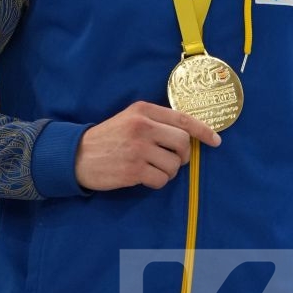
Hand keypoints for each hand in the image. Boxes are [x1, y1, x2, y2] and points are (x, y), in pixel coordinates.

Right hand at [74, 100, 220, 191]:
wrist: (76, 155)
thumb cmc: (108, 138)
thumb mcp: (130, 118)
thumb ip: (156, 121)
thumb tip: (188, 135)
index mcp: (143, 110)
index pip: (182, 119)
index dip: (203, 131)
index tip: (216, 141)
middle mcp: (142, 127)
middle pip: (182, 143)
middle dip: (183, 156)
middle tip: (173, 160)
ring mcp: (138, 149)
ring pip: (173, 165)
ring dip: (168, 171)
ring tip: (153, 168)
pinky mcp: (133, 170)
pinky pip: (161, 180)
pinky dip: (158, 182)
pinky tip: (145, 177)